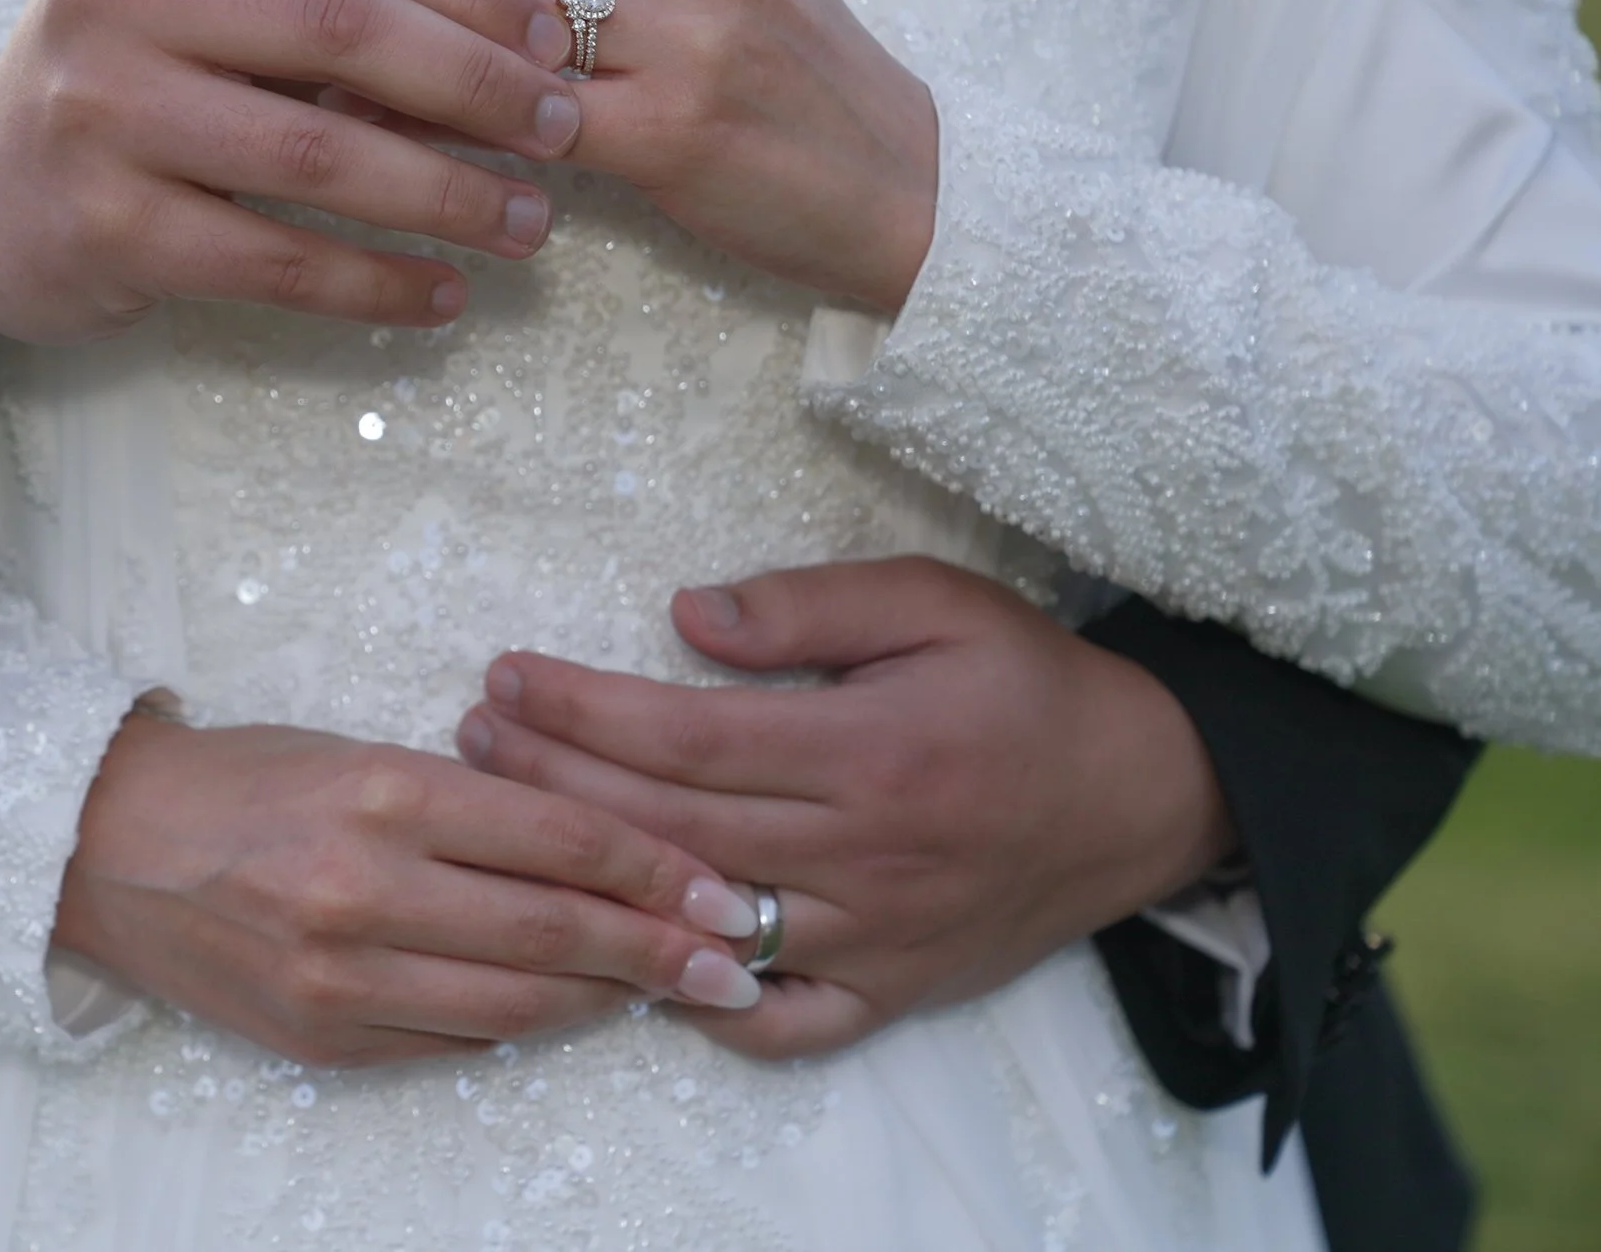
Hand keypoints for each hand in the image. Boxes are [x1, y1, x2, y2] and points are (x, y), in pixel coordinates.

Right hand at [0, 0, 587, 386]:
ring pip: (318, 154)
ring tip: (530, 223)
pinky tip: (445, 294)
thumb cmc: (130, 82)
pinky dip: (376, 282)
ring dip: (446, 195)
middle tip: (562, 130)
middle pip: (342, 28)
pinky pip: (277, 260)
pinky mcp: (105, 227)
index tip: (556, 35)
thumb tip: (522, 20)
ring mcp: (100, 112)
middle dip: (476, 83)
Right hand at [51, 713, 769, 1068]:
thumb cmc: (246, 781)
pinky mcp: (320, 1040)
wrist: (105, 847)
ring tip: (659, 991)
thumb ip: (472, 805)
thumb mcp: (362, 754)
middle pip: (553, 932)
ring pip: (513, 1007)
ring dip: (602, 1002)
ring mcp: (339, 977)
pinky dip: (514, 1031)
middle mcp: (364, 888)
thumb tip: (596, 857)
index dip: (655, 870)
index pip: (559, 837)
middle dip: (658, 952)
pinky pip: (448, 1046)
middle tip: (731, 962)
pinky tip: (557, 1012)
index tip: (721, 890)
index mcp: (385, 792)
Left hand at [365, 0, 938, 312]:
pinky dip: (443, 123)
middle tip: (308, 5)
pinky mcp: (679, 127)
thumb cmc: (793, 88)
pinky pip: (522, 114)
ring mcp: (693, 29)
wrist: (904, 190)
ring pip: (494, 10)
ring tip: (323, 75)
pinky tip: (392, 145)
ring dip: (393, 44)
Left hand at [452, 557, 1238, 1059]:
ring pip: (704, 918)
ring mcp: (874, 934)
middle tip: (473, 736)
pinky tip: (632, 960)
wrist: (1150, 793)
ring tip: (514, 826)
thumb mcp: (936, 601)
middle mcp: (861, 853)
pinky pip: (782, 1023)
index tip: (504, 677)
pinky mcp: (894, 990)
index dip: (578, 708)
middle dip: (552, 779)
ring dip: (596, 877)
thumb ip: (807, 605)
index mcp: (866, 749)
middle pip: (668, 825)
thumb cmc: (1031, 684)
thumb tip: (683, 612)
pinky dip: (703, 1005)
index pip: (682, 735)